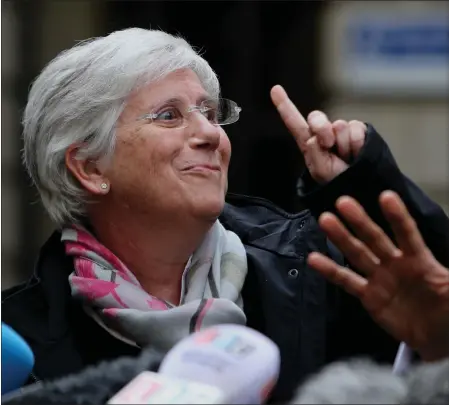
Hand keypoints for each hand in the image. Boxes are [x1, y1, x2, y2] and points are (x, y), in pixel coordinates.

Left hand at [270, 85, 365, 182]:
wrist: (360, 184)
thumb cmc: (337, 180)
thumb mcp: (321, 172)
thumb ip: (314, 155)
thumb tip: (314, 137)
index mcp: (309, 143)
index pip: (295, 123)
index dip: (285, 105)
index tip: (275, 89)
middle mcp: (323, 132)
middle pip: (316, 117)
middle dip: (322, 129)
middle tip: (329, 146)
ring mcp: (340, 130)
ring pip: (339, 126)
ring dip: (344, 145)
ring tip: (347, 159)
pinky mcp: (358, 129)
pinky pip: (356, 129)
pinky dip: (356, 144)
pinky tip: (357, 154)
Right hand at [307, 191, 448, 360]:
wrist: (438, 336)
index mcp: (420, 259)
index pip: (407, 234)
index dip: (397, 217)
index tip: (386, 196)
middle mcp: (396, 263)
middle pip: (375, 239)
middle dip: (360, 221)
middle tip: (343, 202)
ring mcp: (380, 278)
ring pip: (358, 254)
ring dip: (341, 237)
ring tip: (325, 219)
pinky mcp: (368, 295)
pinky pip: (347, 281)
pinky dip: (330, 270)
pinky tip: (314, 259)